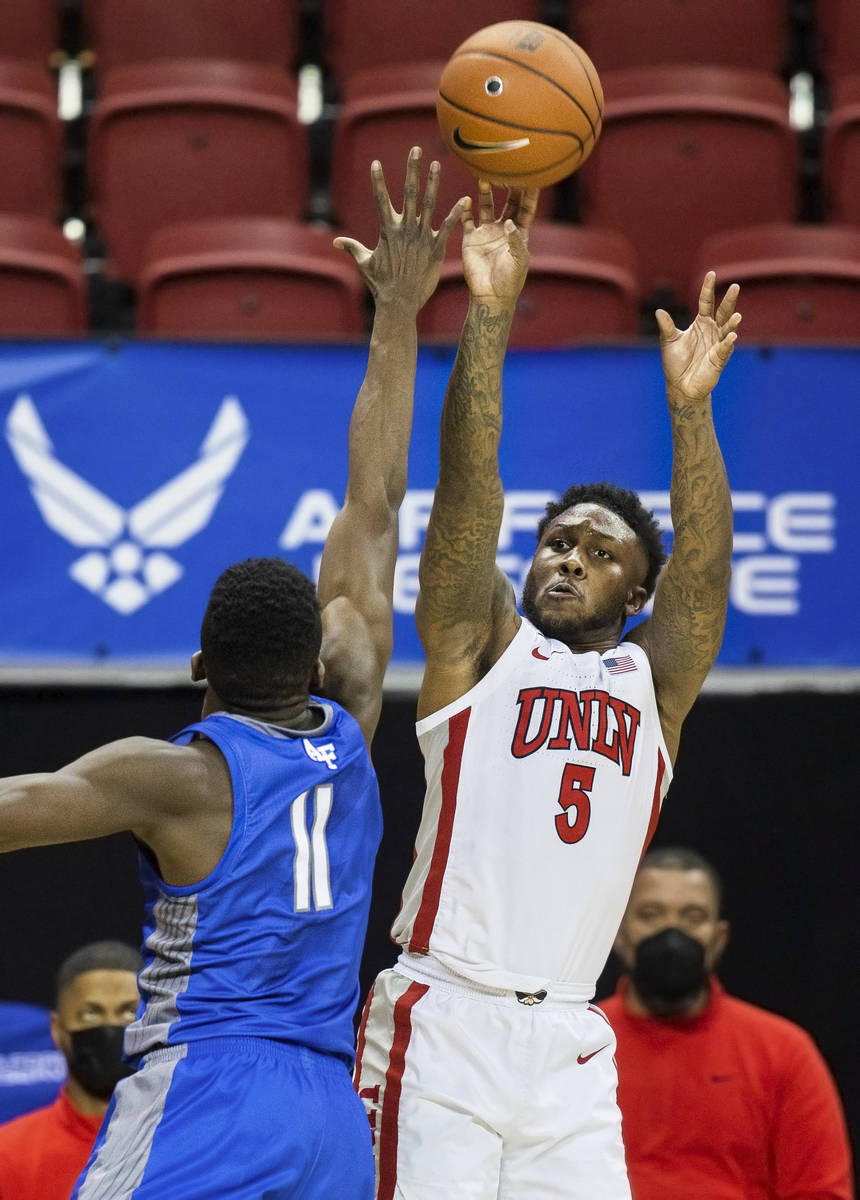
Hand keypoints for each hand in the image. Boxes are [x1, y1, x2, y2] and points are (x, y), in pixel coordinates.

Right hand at [334, 146, 465, 312]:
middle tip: (416, 150)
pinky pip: (448, 227)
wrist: (399, 303)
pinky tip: (465, 199)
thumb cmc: (381, 284)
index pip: (381, 199)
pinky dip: (456, 213)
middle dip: (412, 170)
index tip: (376, 162)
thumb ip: (353, 248)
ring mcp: (421, 237)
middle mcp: (405, 229)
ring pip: (428, 204)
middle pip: (409, 193)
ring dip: (433, 183)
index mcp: (387, 230)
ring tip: (437, 164)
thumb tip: (336, 242)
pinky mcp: (436, 248)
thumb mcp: (364, 263)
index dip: (378, 181)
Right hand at [460, 181, 538, 306]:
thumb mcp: (518, 260)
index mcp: (519, 233)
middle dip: (509, 186)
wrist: (490, 296)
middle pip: (508, 202)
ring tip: (484, 177)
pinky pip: (467, 220)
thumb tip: (509, 222)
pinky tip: (466, 200)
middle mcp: (503, 229)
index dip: (529, 194)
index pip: (526, 209)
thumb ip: (515, 240)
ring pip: (486, 206)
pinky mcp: (471, 239)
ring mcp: (486, 232)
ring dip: (486, 192)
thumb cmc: (510, 281)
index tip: (532, 177)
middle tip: (507, 169)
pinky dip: (465, 210)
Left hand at [657, 272, 741, 402]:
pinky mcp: (719, 359)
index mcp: (701, 323)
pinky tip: (731, 336)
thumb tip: (659, 311)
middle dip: (729, 300)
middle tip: (735, 286)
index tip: (711, 274)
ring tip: (737, 316)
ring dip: (732, 323)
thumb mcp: (669, 341)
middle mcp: (712, 331)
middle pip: (722, 312)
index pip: (706, 302)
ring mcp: (717, 344)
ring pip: (727, 330)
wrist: (680, 385)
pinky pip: (724, 349)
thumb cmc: (676, 363)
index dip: (708, 289)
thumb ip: (667, 326)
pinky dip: (727, 343)